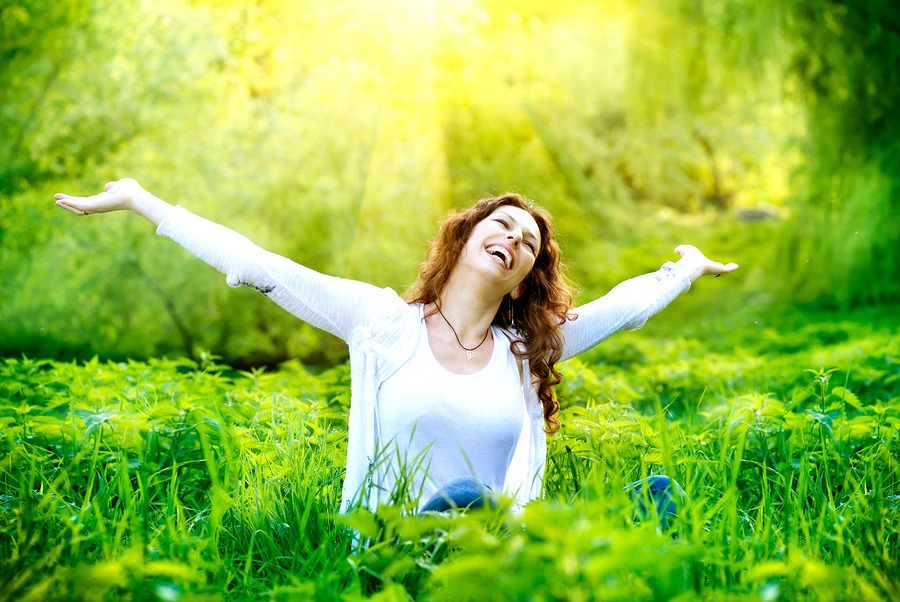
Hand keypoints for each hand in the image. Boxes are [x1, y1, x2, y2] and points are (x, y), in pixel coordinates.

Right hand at [54, 178, 172, 225]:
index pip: (86, 202)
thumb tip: (107, 188)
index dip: (76, 200)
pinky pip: (79, 206)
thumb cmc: (131, 190)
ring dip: (66, 204)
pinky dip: (69, 204)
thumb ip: (112, 186)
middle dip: (68, 203)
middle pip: (80, 206)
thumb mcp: (120, 185)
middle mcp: (99, 206)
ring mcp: (96, 207)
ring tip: (56, 200)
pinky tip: (60, 201)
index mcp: (103, 201)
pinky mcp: (95, 206)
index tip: (66, 198)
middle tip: (56, 200)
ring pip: (78, 208)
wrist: (136, 196)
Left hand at [674, 244, 738, 282]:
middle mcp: (708, 268)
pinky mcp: (718, 270)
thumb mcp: (684, 250)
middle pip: (714, 269)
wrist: (693, 264)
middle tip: (723, 267)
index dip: (707, 265)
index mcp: (701, 264)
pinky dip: (732, 268)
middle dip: (719, 268)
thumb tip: (676, 251)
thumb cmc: (688, 257)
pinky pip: (727, 269)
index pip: (705, 265)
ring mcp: (714, 269)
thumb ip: (680, 250)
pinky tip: (736, 266)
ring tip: (734, 266)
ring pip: (722, 270)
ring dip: (728, 268)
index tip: (709, 264)